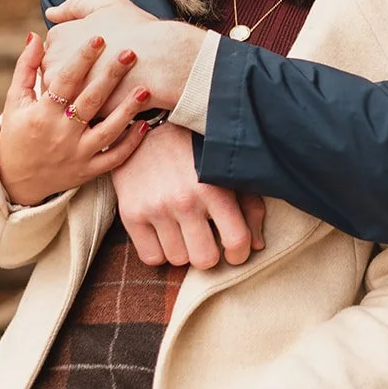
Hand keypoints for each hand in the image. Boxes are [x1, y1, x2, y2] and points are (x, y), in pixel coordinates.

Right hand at [0, 32, 151, 205]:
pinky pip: (114, 158)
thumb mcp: (14, 102)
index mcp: (41, 114)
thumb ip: (26, 68)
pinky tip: (145, 124)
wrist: (15, 181)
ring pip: (108, 131)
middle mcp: (60, 134)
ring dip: (128, 110)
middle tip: (131, 52)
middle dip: (111, 76)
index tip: (99, 38)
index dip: (81, 59)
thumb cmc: (17, 133)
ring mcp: (76, 154)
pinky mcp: (88, 170)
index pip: (64, 81)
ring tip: (145, 88)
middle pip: (91, 101)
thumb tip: (35, 36)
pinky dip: (131, 144)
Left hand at [43, 0, 203, 115]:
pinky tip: (108, 98)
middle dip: (72, 72)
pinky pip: (81, 111)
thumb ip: (75, 5)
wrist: (160, 60)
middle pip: (54, 72)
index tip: (96, 50)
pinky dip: (91, 106)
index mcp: (58, 37)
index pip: (53, 47)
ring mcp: (65, 91)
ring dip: (79, 91)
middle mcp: (53, 64)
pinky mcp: (80, 111)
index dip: (74, 49)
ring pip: (64, 94)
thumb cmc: (137, 29)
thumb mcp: (106, 5)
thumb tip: (51, 13)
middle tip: (98, 68)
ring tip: (103, 84)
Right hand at [112, 121, 265, 268]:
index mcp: (214, 187)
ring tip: (183, 227)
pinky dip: (159, 251)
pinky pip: (151, 258)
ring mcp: (156, 208)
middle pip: (205, 259)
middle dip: (209, 253)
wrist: (147, 128)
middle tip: (206, 238)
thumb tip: (256, 246)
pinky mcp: (131, 213)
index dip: (239, 254)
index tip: (235, 251)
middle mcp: (184, 199)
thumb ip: (248, 206)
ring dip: (183, 249)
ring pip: (177, 260)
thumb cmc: (195, 151)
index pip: (236, 240)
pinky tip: (165, 231)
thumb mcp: (226, 171)